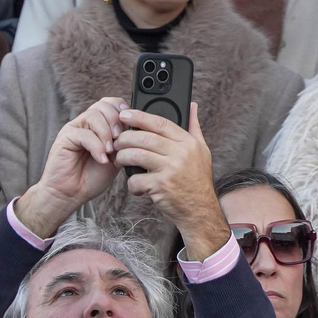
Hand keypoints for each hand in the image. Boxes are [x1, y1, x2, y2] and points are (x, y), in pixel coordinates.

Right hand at [14, 97, 125, 236]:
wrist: (70, 194)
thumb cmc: (90, 178)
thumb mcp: (114, 159)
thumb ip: (122, 144)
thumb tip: (135, 132)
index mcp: (98, 126)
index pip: (111, 103)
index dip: (122, 110)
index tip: (130, 126)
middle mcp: (85, 124)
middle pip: (102, 105)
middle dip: (115, 121)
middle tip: (120, 141)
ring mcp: (74, 129)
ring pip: (93, 116)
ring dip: (106, 134)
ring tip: (110, 152)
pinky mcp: (65, 137)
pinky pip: (84, 134)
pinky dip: (96, 147)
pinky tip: (101, 160)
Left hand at [114, 102, 230, 256]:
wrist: (200, 211)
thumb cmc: (198, 181)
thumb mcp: (202, 151)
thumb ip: (194, 128)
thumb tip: (192, 106)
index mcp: (188, 143)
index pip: (160, 123)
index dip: (139, 116)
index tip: (124, 114)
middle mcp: (180, 154)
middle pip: (144, 137)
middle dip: (124, 138)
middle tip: (116, 142)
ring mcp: (170, 170)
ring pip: (136, 155)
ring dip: (122, 158)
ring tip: (119, 161)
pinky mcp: (161, 186)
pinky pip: (135, 179)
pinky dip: (131, 184)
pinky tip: (136, 186)